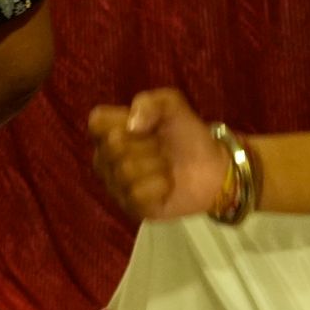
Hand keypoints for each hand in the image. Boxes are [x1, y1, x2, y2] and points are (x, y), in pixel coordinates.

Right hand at [86, 88, 234, 221]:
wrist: (213, 169)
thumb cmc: (187, 136)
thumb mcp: (171, 105)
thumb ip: (149, 102)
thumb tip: (132, 126)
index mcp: (108, 132)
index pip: (97, 121)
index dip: (122, 121)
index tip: (145, 126)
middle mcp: (104, 159)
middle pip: (115, 145)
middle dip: (148, 145)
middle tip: (162, 148)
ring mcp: (114, 184)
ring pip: (126, 171)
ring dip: (157, 167)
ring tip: (166, 167)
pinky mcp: (129, 206)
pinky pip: (137, 194)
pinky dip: (159, 187)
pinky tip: (166, 186)